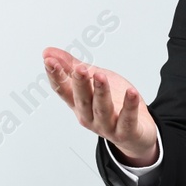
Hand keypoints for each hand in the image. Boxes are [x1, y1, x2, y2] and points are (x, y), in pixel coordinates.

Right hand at [42, 46, 158, 166]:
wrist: (138, 133)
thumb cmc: (114, 104)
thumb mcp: (93, 81)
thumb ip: (72, 67)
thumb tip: (47, 52)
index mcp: (79, 104)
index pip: (63, 90)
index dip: (55, 76)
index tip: (49, 60)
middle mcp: (90, 117)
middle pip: (82, 100)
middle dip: (80, 84)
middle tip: (80, 68)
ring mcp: (107, 126)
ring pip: (102, 110)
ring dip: (101, 93)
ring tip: (100, 76)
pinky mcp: (127, 132)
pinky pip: (128, 120)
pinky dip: (129, 107)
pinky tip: (132, 93)